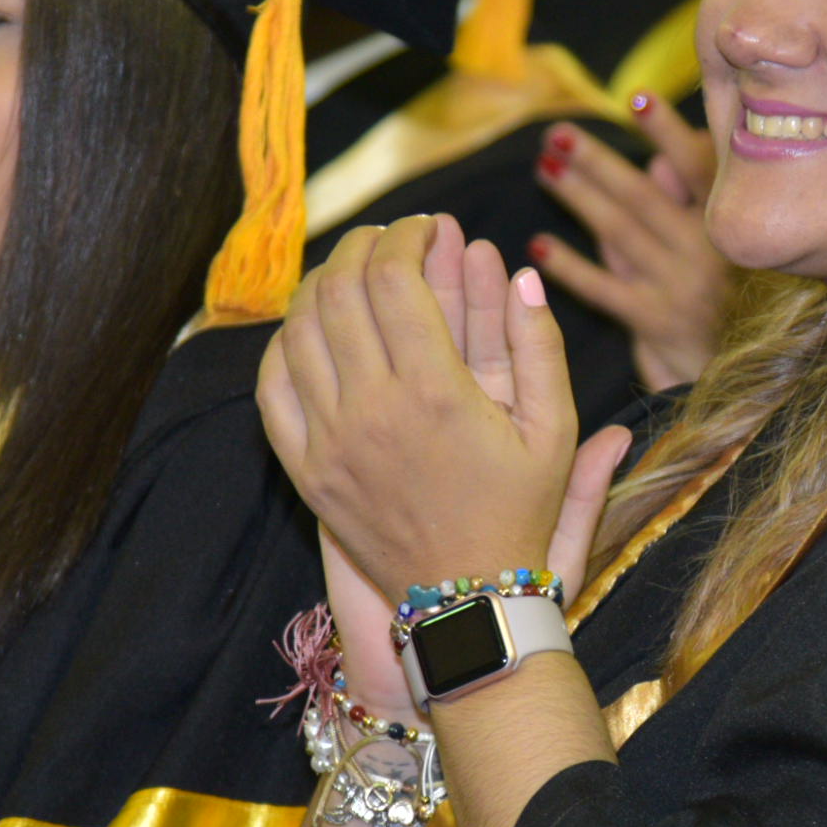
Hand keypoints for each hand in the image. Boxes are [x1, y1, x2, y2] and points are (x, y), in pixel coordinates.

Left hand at [260, 217, 622, 606]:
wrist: (468, 598)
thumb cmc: (519, 511)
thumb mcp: (554, 431)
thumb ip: (540, 346)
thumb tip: (522, 274)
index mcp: (436, 394)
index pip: (393, 278)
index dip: (405, 237)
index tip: (424, 228)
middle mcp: (373, 411)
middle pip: (340, 291)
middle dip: (363, 247)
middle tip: (386, 240)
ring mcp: (330, 441)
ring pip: (299, 329)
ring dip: (323, 285)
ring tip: (352, 272)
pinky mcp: (306, 468)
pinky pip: (272, 385)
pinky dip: (285, 342)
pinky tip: (313, 327)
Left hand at [534, 98, 731, 391]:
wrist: (751, 381)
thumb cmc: (733, 304)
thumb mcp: (725, 251)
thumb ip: (691, 208)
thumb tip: (658, 163)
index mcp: (728, 225)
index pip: (699, 169)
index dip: (667, 133)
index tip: (636, 98)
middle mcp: (708, 252)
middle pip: (644, 197)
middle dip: (597, 161)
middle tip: (556, 133)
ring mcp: (682, 287)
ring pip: (621, 233)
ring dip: (579, 198)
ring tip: (544, 168)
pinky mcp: (658, 323)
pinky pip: (607, 290)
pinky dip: (571, 268)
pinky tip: (538, 247)